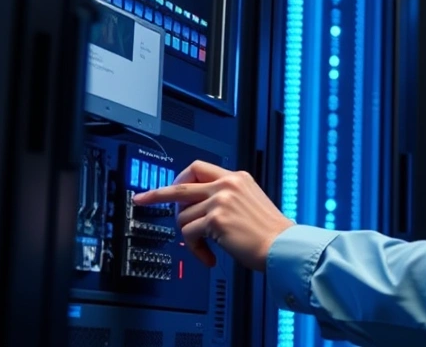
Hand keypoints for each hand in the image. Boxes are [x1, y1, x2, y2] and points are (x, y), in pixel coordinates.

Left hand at [132, 160, 294, 271]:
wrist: (282, 247)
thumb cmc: (270, 232)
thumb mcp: (250, 203)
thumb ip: (227, 198)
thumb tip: (197, 207)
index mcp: (237, 178)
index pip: (199, 169)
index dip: (179, 178)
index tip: (166, 187)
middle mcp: (227, 185)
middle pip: (180, 185)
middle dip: (156, 194)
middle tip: (142, 199)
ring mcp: (220, 200)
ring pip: (183, 216)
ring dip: (189, 236)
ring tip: (204, 247)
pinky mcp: (215, 219)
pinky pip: (189, 235)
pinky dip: (195, 250)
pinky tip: (208, 257)